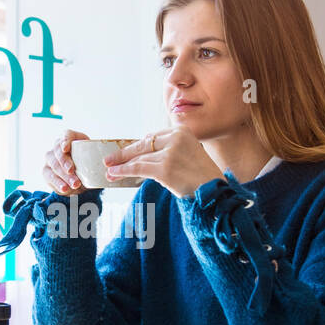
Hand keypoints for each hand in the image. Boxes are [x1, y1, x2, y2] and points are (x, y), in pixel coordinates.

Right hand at [42, 129, 90, 194]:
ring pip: (54, 165)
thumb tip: (105, 167)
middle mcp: (58, 147)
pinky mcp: (46, 171)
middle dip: (64, 162)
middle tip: (71, 170)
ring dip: (64, 176)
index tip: (66, 149)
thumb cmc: (88, 166)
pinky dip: (58, 183)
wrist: (81, 180)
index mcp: (72, 139)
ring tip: (74, 184)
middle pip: (58, 151)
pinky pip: (49, 176)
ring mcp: (50, 158)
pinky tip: (65, 188)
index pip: (67, 135)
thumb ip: (96, 161)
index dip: (65, 140)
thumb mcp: (93, 161)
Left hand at [103, 129, 222, 197]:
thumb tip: (143, 156)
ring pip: (139, 158)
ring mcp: (171, 153)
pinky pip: (139, 168)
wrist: (215, 192)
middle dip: (124, 154)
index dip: (136, 147)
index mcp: (182, 131)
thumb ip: (169, 150)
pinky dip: (124, 171)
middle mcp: (176, 138)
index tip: (125, 154)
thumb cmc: (202, 178)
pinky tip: (115, 173)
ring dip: (122, 165)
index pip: (152, 138)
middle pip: (143, 145)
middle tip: (109, 160)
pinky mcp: (165, 168)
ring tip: (110, 171)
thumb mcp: (188, 154)